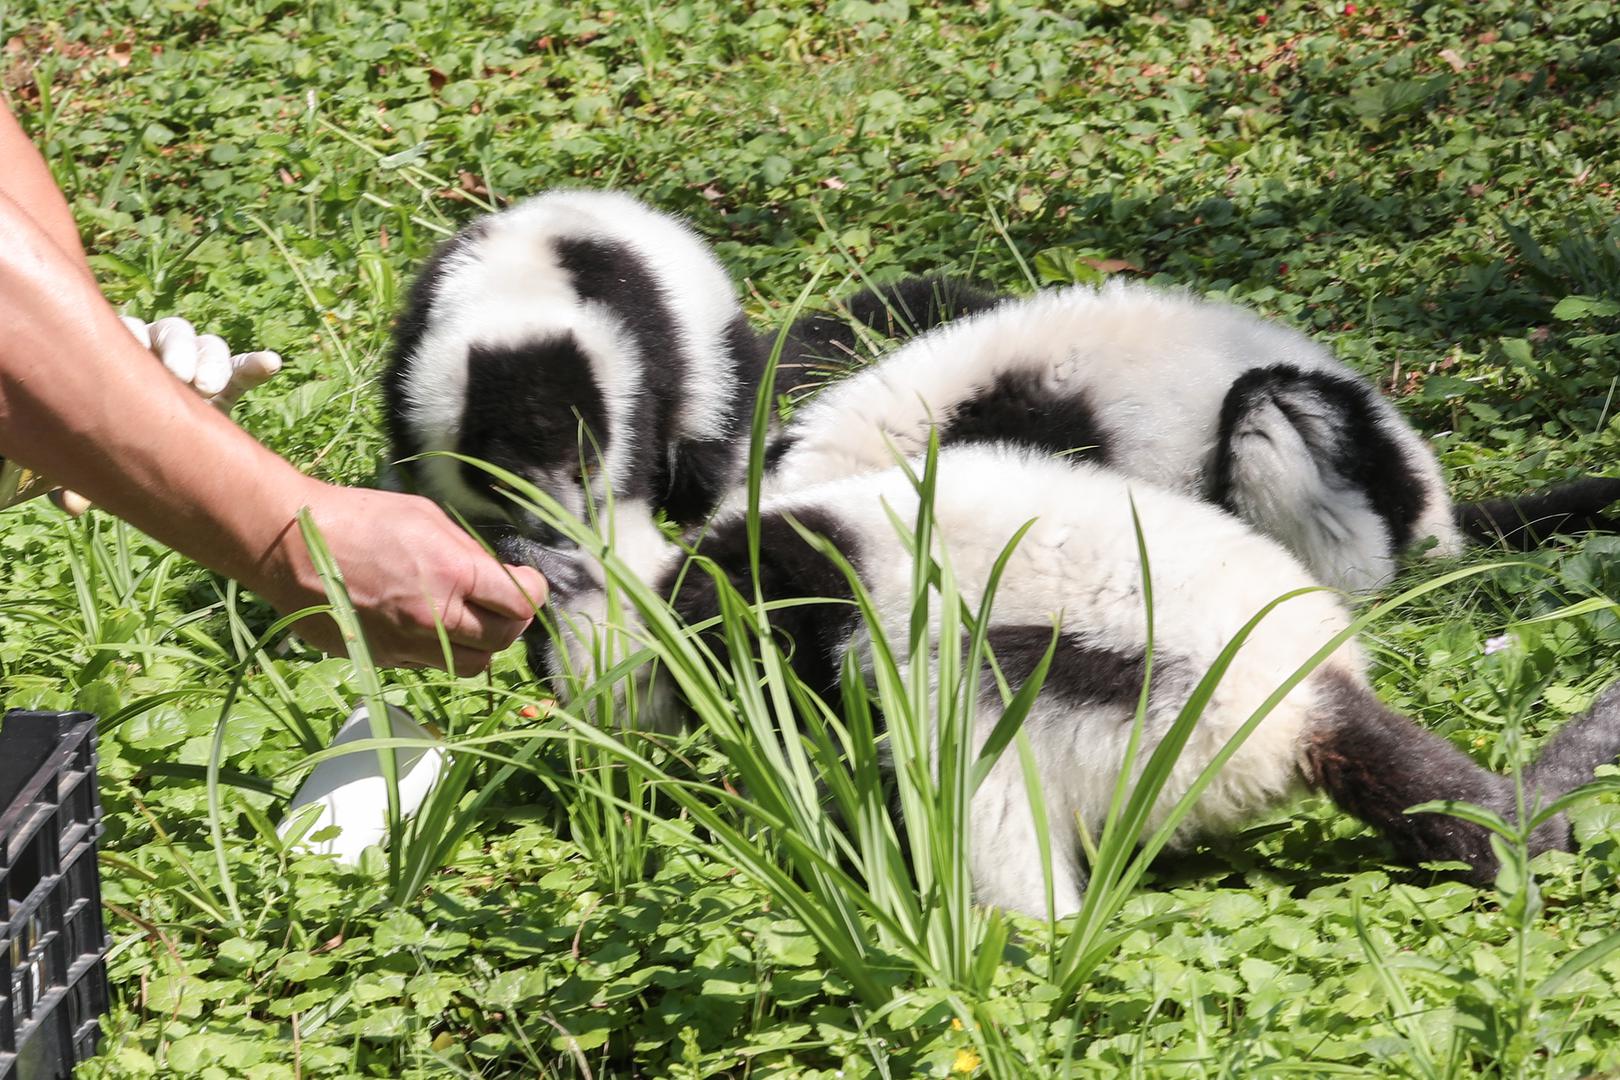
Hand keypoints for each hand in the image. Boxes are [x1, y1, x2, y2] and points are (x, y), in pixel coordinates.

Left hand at [52, 315, 283, 513]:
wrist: (154, 458)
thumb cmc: (119, 450)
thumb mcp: (101, 459)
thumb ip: (83, 476)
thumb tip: (71, 505)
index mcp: (122, 358)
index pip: (127, 333)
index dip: (132, 340)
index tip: (139, 363)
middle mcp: (160, 354)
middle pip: (172, 332)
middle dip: (179, 349)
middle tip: (181, 376)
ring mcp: (197, 367)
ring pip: (208, 345)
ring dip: (212, 361)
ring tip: (210, 387)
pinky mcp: (228, 384)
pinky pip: (243, 368)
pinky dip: (256, 365)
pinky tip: (271, 364)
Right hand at [257, 483, 549, 675]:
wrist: (289, 545)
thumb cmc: (359, 518)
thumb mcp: (427, 518)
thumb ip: (469, 552)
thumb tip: (497, 574)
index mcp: (453, 576)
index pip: (522, 604)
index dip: (535, 593)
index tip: (530, 583)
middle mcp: (434, 619)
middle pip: (502, 641)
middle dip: (512, 622)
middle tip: (505, 603)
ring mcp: (406, 645)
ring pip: (470, 665)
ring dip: (480, 645)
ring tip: (469, 618)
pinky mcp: (381, 659)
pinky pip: (428, 664)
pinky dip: (438, 648)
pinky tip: (424, 622)